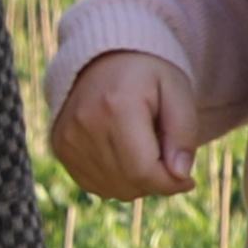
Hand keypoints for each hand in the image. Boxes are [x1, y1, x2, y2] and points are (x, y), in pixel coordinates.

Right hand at [49, 49, 195, 202]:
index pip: (144, 171)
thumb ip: (184, 132)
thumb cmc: (147, 75)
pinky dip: (116, 180)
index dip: (170, 183)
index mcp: (116, 106)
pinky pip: (95, 185)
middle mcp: (85, 124)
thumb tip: (180, 176)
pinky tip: (124, 155)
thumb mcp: (177, 90)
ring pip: (113, 190)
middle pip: (129, 184)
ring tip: (143, 149)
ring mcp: (67, 138)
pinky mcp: (60, 147)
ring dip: (137, 182)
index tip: (187, 180)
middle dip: (155, 181)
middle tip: (166, 156)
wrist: (102, 57)